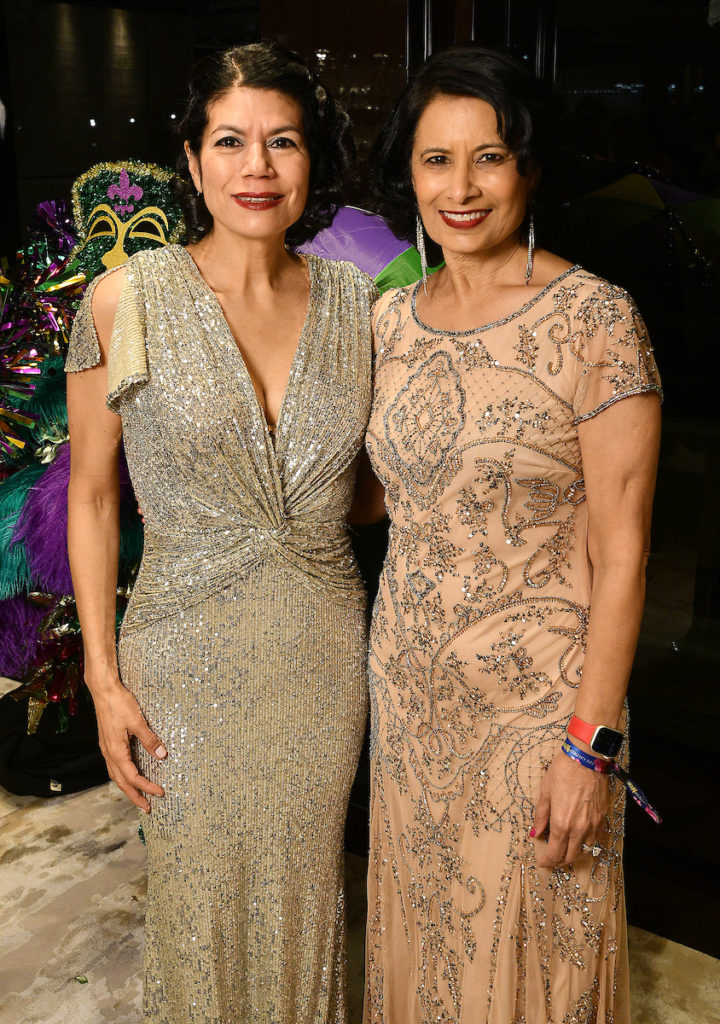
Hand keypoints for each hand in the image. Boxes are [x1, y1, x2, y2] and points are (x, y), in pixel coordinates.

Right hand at [89, 677, 165, 811]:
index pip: (132, 777)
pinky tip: (129, 775)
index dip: (146, 787)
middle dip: (134, 796)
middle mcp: (108, 753)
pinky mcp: (107, 742)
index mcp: (115, 751)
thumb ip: (150, 740)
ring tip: (139, 796)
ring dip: (128, 787)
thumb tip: (162, 756)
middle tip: (147, 808)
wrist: (103, 690)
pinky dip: (123, 775)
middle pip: (121, 782)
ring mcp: (106, 748)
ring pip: (116, 775)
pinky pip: (114, 766)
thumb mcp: (138, 721)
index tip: (160, 793)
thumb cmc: (119, 703)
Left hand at [531, 749, 608, 867]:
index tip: (542, 862)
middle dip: (560, 862)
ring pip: (585, 849)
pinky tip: (580, 835)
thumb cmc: (562, 772)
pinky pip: (596, 837)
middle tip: (553, 859)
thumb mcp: (545, 793)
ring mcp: (593, 824)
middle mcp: (579, 828)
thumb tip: (535, 832)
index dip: (547, 861)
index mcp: (561, 823)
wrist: (586, 758)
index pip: (555, 853)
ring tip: (566, 848)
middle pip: (571, 856)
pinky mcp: (603, 817)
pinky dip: (587, 841)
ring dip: (575, 852)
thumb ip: (541, 816)